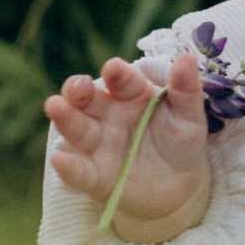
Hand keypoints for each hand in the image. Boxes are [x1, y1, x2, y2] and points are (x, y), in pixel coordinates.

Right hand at [44, 51, 211, 237]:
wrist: (180, 186)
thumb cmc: (181, 142)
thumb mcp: (189, 117)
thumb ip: (186, 90)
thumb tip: (187, 58)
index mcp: (131, 95)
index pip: (122, 81)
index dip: (117, 74)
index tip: (113, 68)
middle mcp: (108, 116)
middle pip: (88, 100)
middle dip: (79, 90)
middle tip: (78, 86)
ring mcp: (99, 146)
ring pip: (78, 130)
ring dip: (65, 118)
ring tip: (54, 105)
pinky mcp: (96, 177)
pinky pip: (80, 172)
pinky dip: (68, 167)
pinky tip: (59, 159)